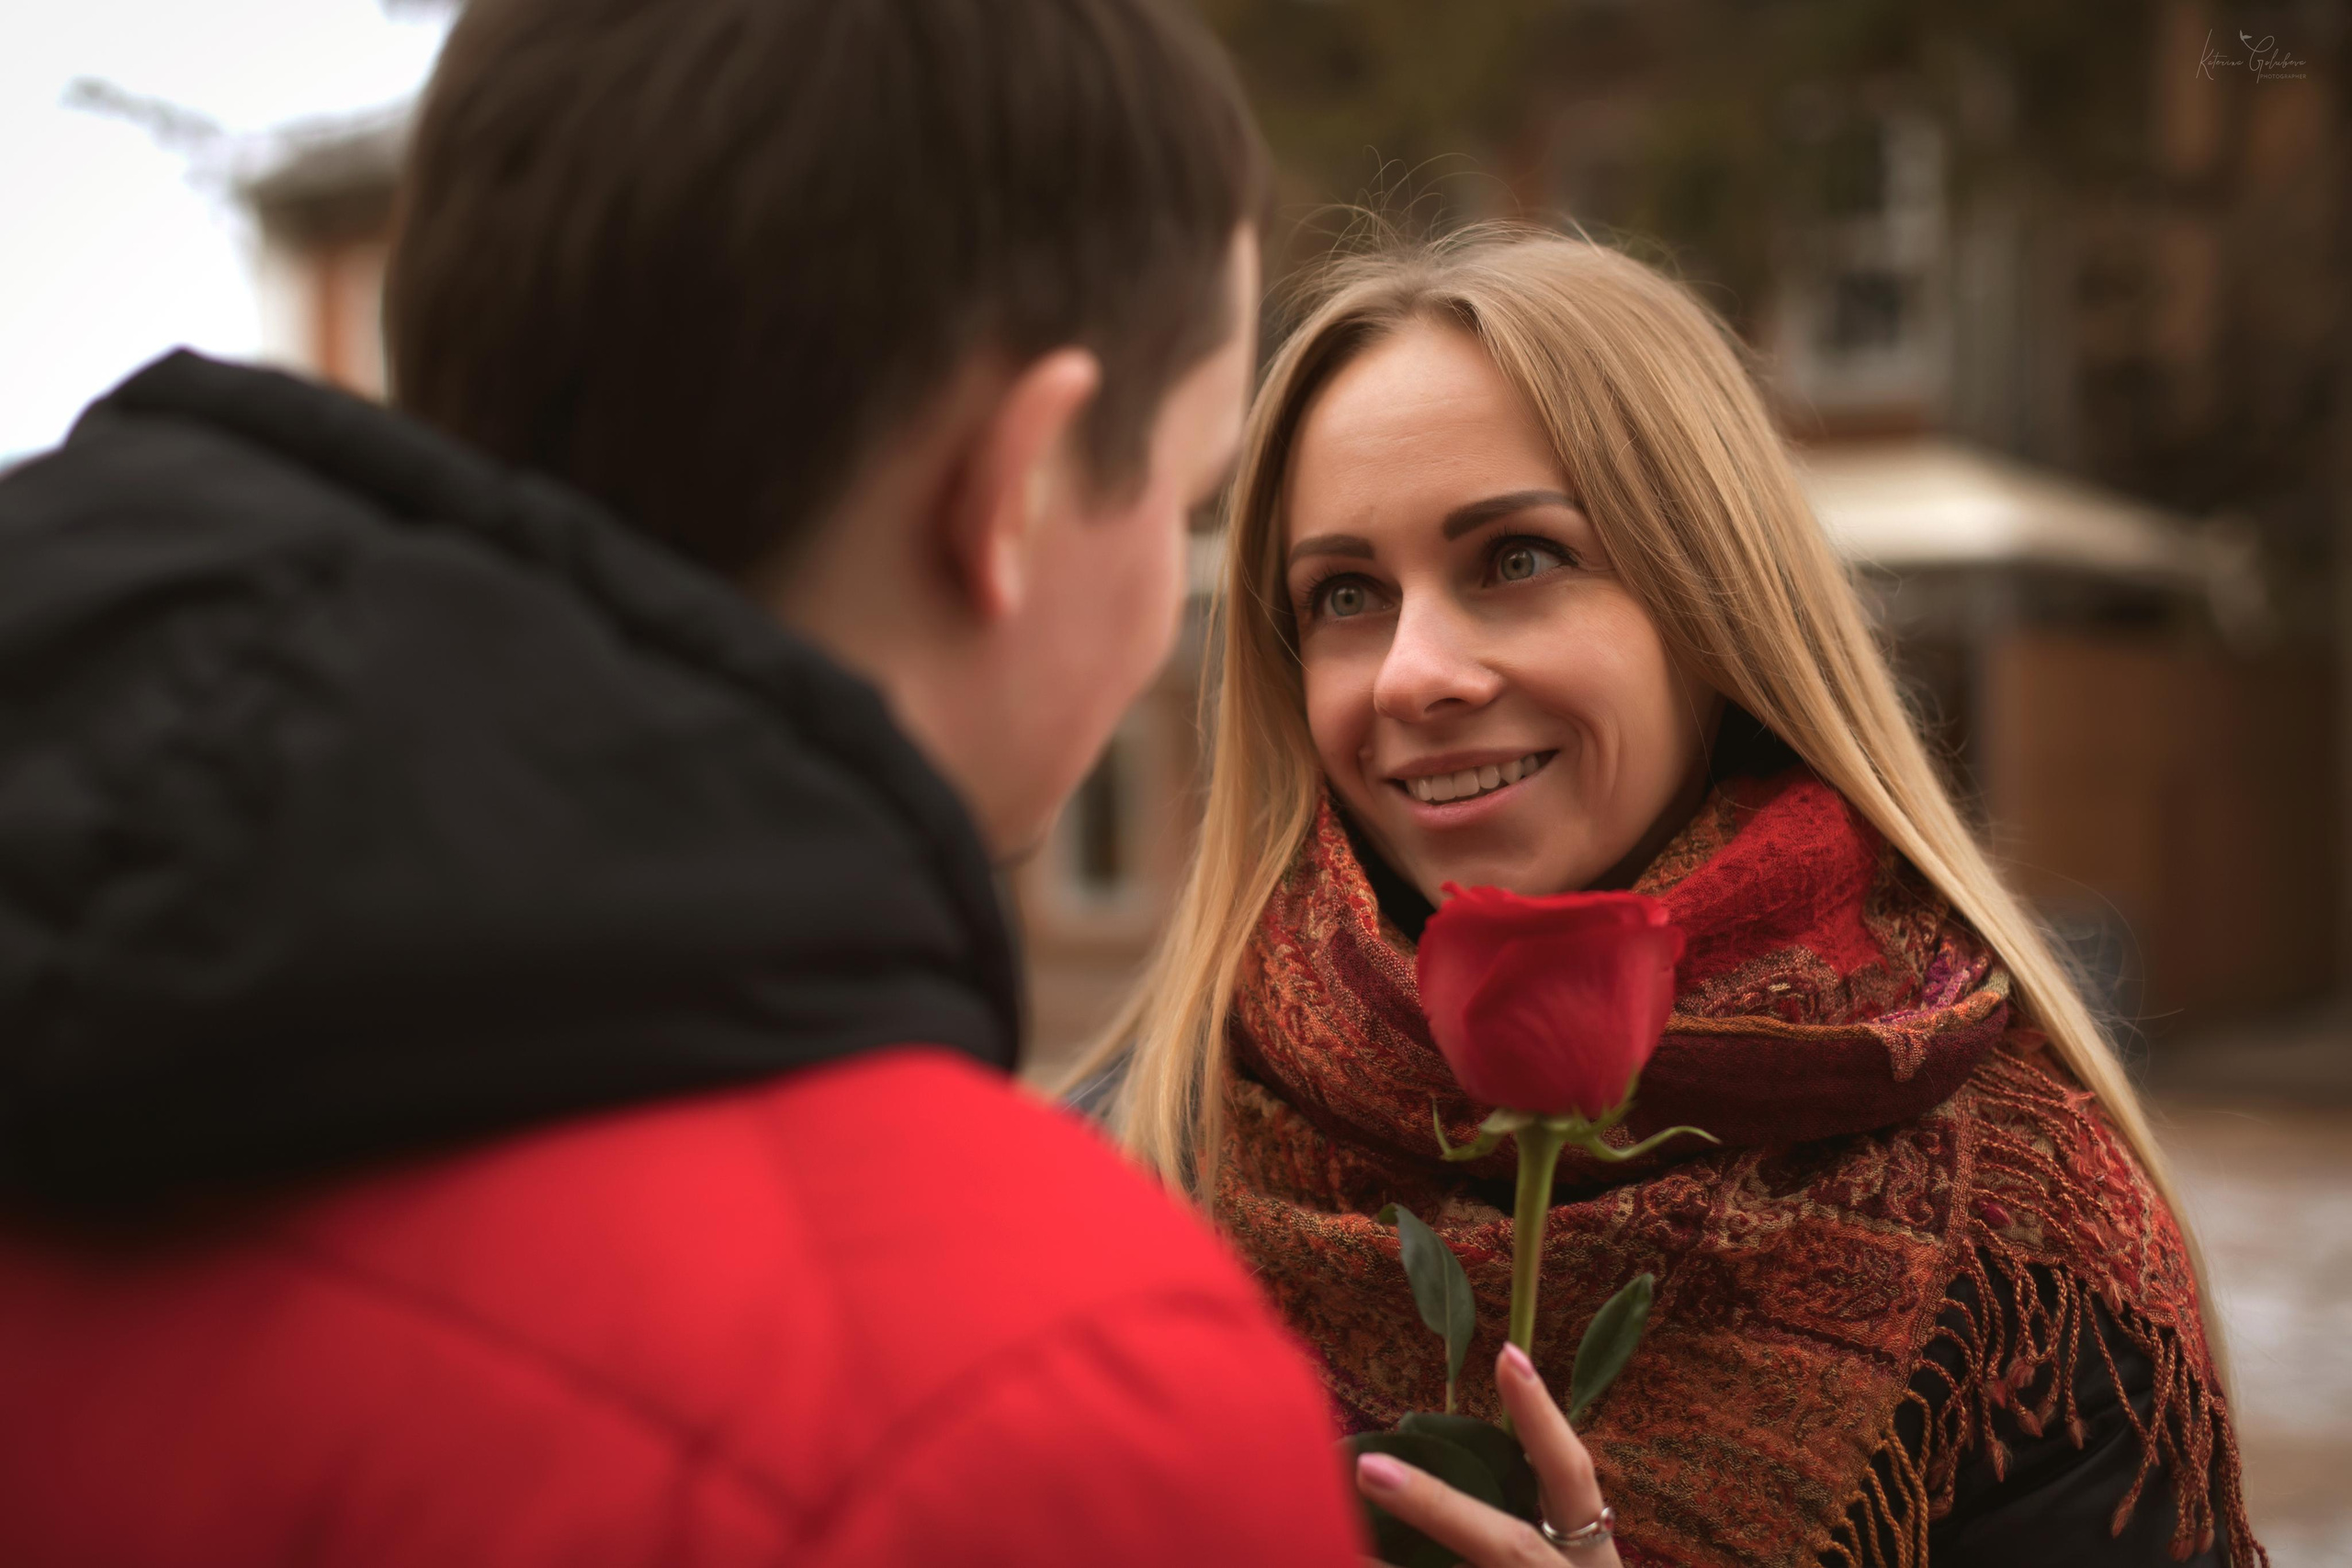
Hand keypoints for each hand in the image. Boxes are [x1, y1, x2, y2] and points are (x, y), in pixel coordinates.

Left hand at [1353, 1343, 1620, 1567]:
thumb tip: (1407, 1474)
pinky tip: (1344, 1560)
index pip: (1574, 1478)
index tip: (1508, 1356)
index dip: (1543, 1421)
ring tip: (1328, 1546)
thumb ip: (1513, 1533)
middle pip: (1508, 1549)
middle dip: (1438, 1508)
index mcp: (1589, 1561)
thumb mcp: (1567, 1565)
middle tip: (1367, 1467)